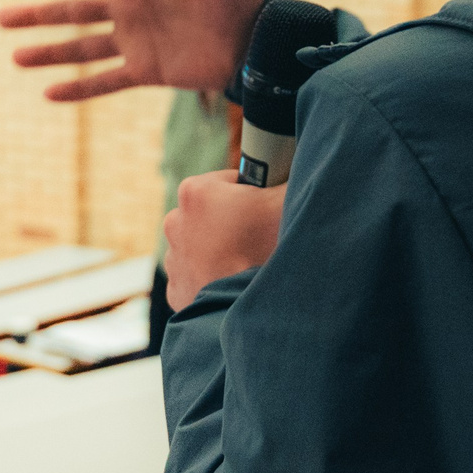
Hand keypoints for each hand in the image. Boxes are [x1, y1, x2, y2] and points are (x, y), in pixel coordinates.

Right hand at [0, 0, 264, 102]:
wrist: (256, 39)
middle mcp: (131, 8)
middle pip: (72, 9)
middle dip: (36, 14)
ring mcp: (136, 41)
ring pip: (81, 47)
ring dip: (49, 52)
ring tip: (16, 56)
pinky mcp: (146, 71)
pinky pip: (105, 80)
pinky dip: (79, 88)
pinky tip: (50, 92)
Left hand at [162, 170, 285, 311]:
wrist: (251, 307)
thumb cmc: (267, 249)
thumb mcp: (286, 201)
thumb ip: (289, 176)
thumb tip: (298, 166)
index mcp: (196, 191)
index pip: (230, 181)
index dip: (252, 193)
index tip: (264, 209)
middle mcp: (174, 220)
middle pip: (213, 212)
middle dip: (233, 221)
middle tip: (259, 238)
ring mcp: (173, 258)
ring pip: (202, 244)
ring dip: (220, 250)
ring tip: (248, 263)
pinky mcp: (176, 289)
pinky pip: (196, 275)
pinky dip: (212, 277)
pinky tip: (234, 281)